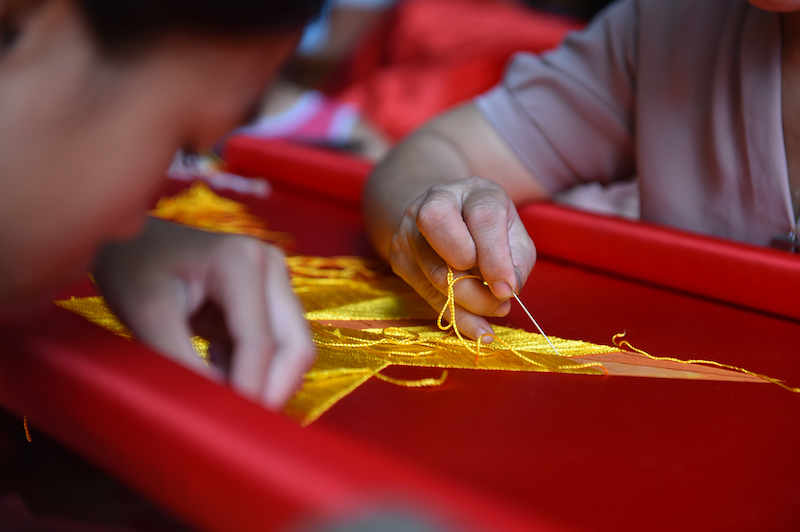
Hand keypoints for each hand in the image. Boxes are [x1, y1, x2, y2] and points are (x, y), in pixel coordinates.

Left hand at [92, 218, 314, 408]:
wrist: (133, 243)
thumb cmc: (133, 268)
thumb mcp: (147, 314)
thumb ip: (181, 360)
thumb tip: (217, 404)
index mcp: (242, 262)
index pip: (260, 340)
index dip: (249, 386)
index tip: (227, 422)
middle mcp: (270, 266)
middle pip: (295, 343)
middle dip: (274, 387)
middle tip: (242, 422)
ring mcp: (273, 281)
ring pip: (291, 347)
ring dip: (265, 379)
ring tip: (222, 395)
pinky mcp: (268, 298)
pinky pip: (275, 346)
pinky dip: (252, 369)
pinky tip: (218, 373)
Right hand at [389, 176, 535, 340]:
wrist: (446, 217)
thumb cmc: (488, 230)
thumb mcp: (513, 235)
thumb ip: (516, 260)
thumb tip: (505, 291)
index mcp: (474, 190)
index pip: (482, 217)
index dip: (495, 257)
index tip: (508, 290)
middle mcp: (435, 201)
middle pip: (441, 232)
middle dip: (473, 278)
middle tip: (499, 301)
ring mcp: (410, 229)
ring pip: (434, 272)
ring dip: (468, 304)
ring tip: (493, 313)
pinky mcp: (399, 257)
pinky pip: (426, 294)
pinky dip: (455, 316)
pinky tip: (476, 328)